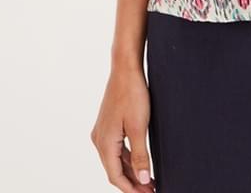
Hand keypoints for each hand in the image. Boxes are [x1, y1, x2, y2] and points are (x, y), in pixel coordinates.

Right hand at [91, 67, 156, 191]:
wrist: (125, 69)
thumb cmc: (132, 94)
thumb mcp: (140, 127)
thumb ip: (141, 156)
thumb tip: (143, 180)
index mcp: (105, 143)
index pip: (115, 176)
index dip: (131, 189)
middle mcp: (99, 140)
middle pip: (115, 170)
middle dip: (132, 182)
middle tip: (151, 189)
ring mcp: (102, 132)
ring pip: (116, 160)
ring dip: (131, 171)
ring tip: (148, 180)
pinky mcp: (108, 125)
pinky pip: (117, 148)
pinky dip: (128, 158)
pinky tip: (140, 162)